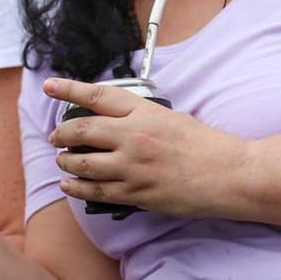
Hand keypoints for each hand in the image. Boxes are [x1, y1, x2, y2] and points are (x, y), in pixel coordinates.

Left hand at [45, 78, 251, 218]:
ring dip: (65, 161)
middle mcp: (133, 136)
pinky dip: (76, 187)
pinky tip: (69, 184)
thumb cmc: (207, 146)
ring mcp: (132, 166)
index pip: (97, 96)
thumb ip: (141, 117)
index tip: (50, 86)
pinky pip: (94, 190)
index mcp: (144, 112)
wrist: (231, 175)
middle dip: (60, 134)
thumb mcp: (172, 117)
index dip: (68, 89)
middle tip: (55, 137)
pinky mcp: (135, 192)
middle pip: (80, 130)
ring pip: (81, 162)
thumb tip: (115, 122)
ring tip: (63, 160)